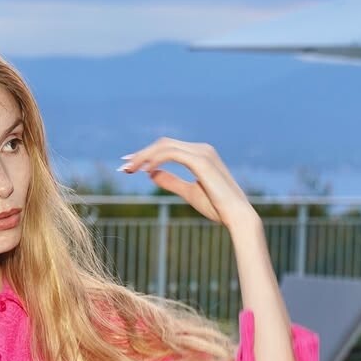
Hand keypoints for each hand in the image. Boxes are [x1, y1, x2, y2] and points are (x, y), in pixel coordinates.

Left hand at [118, 138, 259, 231]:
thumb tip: (151, 173)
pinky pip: (171, 154)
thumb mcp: (188, 192)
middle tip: (123, 166)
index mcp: (200, 154)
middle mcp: (202, 149)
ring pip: (165, 146)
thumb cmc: (217, 207)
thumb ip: (171, 181)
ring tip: (129, 169)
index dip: (146, 154)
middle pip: (164, 143)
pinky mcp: (201, 161)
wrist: (236, 216)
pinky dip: (155, 159)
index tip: (129, 164)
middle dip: (141, 154)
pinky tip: (145, 170)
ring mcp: (202, 153)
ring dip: (144, 156)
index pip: (168, 148)